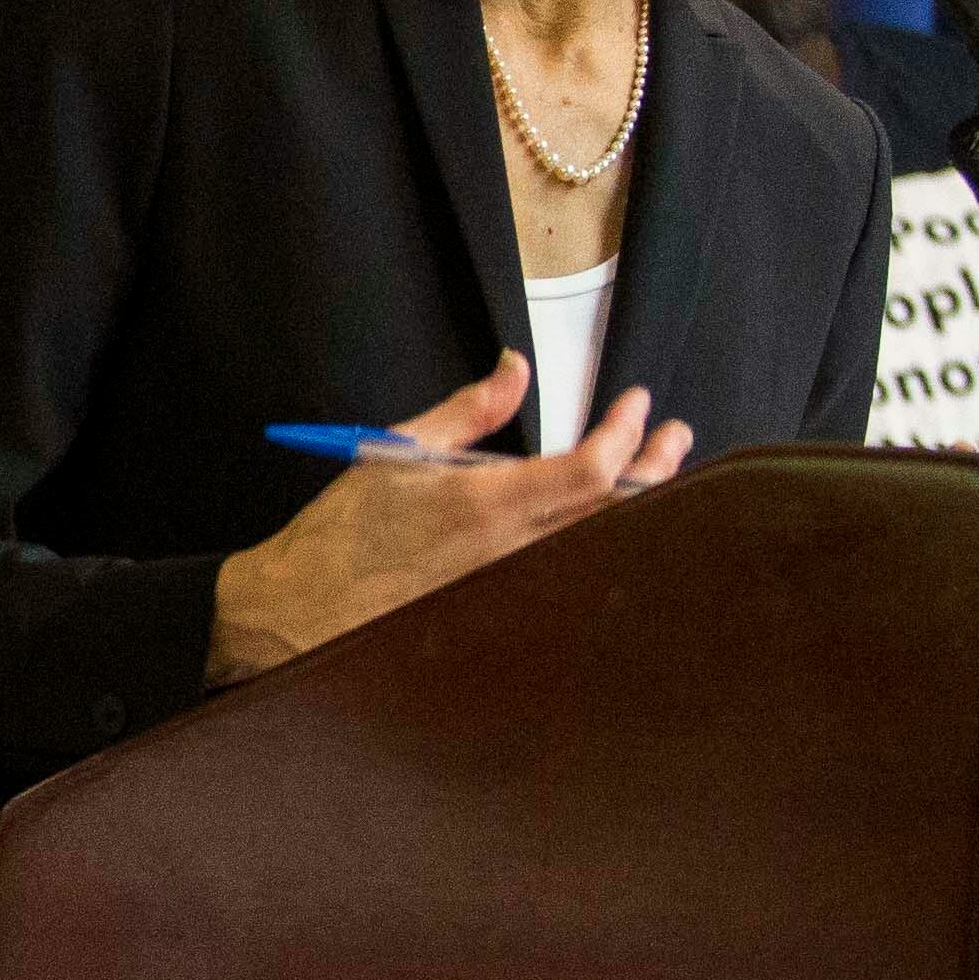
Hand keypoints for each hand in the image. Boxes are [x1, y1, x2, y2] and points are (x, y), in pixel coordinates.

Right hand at [204, 352, 690, 684]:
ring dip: (637, 507)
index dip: (626, 435)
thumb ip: (469, 411)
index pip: (591, 470)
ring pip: (602, 546)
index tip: (636, 405)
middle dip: (657, 469)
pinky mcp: (508, 611)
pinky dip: (603, 544)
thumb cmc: (344, 533)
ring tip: (657, 475)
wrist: (304, 611)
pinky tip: (612, 529)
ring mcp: (515, 588)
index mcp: (487, 503)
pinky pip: (574, 576)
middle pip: (616, 513)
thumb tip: (516, 368)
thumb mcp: (400, 449)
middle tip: (674, 437)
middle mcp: (513, 552)